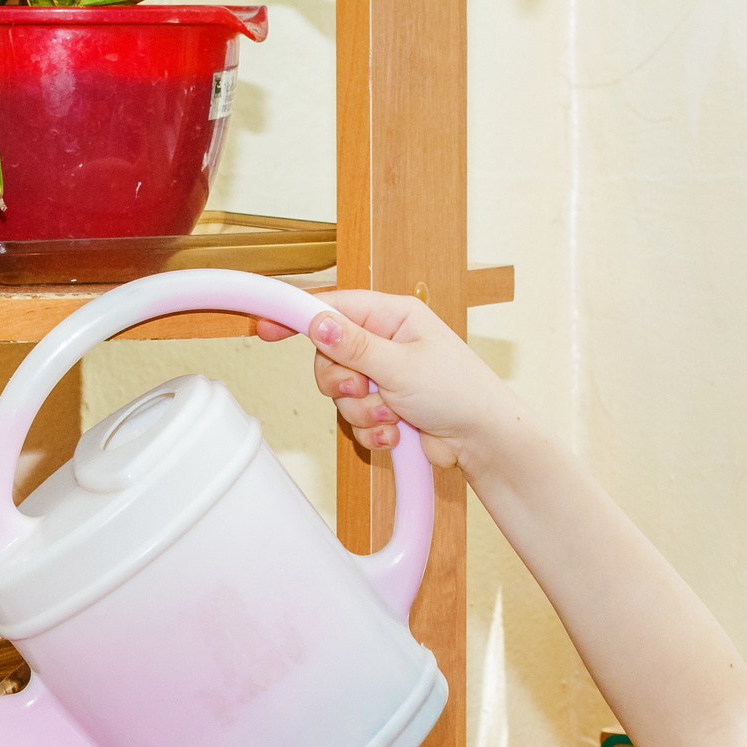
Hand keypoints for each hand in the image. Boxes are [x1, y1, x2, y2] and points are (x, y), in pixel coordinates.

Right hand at [256, 290, 524, 471]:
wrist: (481, 439)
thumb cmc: (459, 391)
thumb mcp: (402, 365)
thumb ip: (355, 346)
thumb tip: (317, 322)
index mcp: (391, 316)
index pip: (332, 307)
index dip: (297, 316)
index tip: (264, 327)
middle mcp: (384, 342)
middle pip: (328, 356)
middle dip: (342, 382)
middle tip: (364, 390)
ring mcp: (383, 376)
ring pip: (340, 394)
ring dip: (362, 412)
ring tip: (393, 417)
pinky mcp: (384, 409)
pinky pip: (355, 420)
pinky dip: (372, 432)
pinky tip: (397, 434)